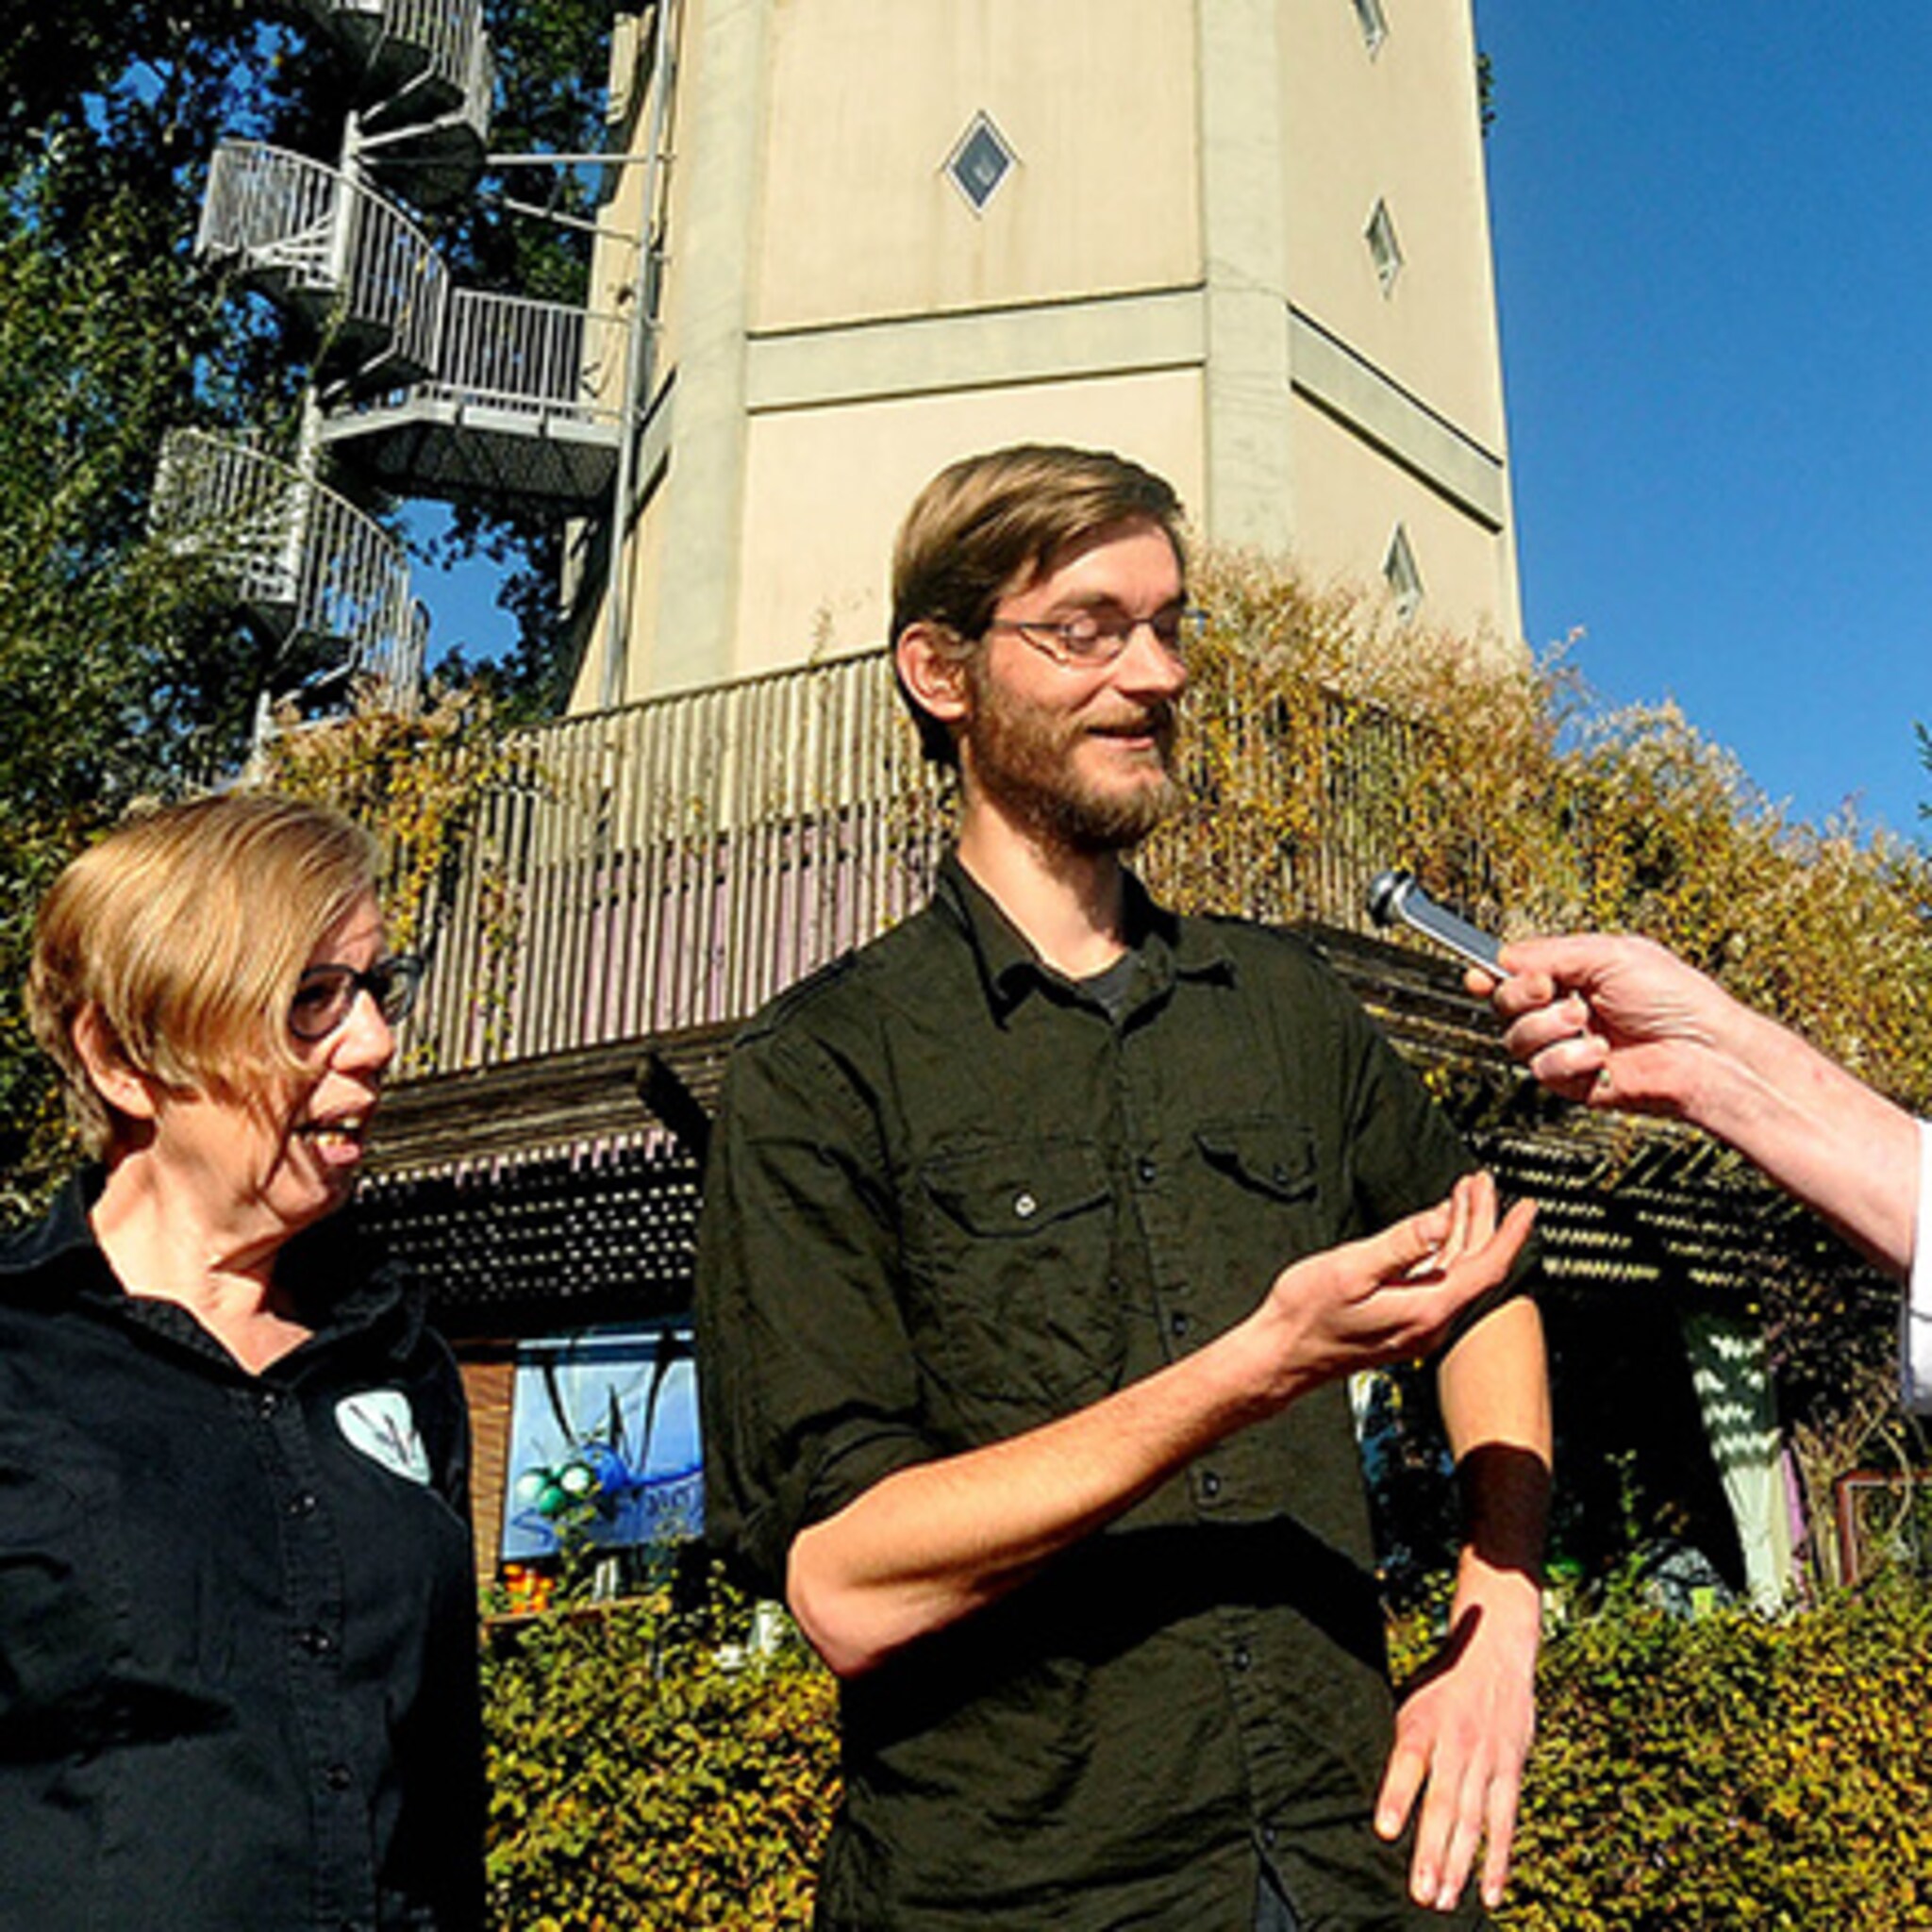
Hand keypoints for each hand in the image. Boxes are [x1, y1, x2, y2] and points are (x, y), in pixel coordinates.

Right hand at [1249, 1173, 1534, 1401]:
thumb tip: (1444, 1220)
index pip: (1487, 1266)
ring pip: (1455, 1272)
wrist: (1279, 1356)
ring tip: (1462, 1195)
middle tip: (1482, 1181)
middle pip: (1474, 1266)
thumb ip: (1402, 1243)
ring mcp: (1417, 1325)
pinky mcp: (1401, 1324)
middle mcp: (1430, 1322)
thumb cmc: (1308, 1315)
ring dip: (1462, 1231)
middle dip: (1483, 1219)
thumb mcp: (1353, 1267)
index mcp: (1427, 1309)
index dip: (1510, 1233)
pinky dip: (1442, 1249)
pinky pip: (1437, 1281)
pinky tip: (1437, 1232)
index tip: (1528, 1207)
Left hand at [1375, 1560, 1540, 1912]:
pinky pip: (1505, 1821)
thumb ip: (1397, 1741)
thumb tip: (1355, 1775)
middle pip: (1444, 1804)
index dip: (1398, 1796)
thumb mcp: (1408, 1697)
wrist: (1494, 1649)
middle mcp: (1457, 1744)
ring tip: (1443, 1900)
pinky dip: (1498, 1860)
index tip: (1386, 1830)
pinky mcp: (1511, 1769)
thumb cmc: (1439, 1681)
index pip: (1409, 1762)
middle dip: (1432, 1851)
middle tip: (1420, 1894)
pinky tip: (1489, 1893)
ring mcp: (1487, 1759)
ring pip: (1473, 1819)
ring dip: (1460, 1864)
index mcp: (1423, 1723)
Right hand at [1466, 932, 1734, 1115]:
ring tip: (1586, 1021)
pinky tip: (1600, 1054)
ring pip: (1515, 1039)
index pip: (1515, 974)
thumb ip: (1550, 953)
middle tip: (1550, 990)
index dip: (1491, 974)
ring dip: (1548, 1026)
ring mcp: (1566, 1047)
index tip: (1477, 976)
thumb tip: (1502, 958)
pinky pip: (1542, 1069)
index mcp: (1573, 975)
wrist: (1704, 1051)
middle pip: (1504, 1004)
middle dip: (1520, 995)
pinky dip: (1568, 1059)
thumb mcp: (1610, 954)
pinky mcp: (1573, 1082)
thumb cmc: (1674, 998)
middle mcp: (1565, 1010)